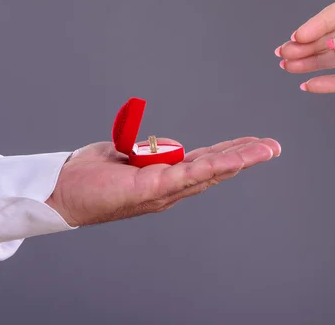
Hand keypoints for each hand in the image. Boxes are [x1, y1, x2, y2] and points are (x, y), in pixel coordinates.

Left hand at [46, 137, 280, 226]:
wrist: (61, 190)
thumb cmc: (91, 175)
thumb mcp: (127, 156)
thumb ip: (151, 151)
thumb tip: (168, 146)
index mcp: (165, 179)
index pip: (205, 164)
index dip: (231, 154)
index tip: (253, 145)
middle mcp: (169, 188)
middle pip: (215, 170)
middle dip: (246, 158)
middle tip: (273, 147)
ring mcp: (163, 190)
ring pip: (209, 172)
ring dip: (240, 160)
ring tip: (265, 150)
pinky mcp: (152, 187)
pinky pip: (189, 174)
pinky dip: (216, 165)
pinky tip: (236, 159)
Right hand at [275, 0, 334, 98]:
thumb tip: (334, 43)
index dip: (316, 26)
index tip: (298, 37)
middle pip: (330, 37)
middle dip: (305, 45)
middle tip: (283, 54)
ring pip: (333, 58)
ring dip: (310, 62)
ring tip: (287, 67)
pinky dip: (327, 83)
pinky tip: (309, 84)